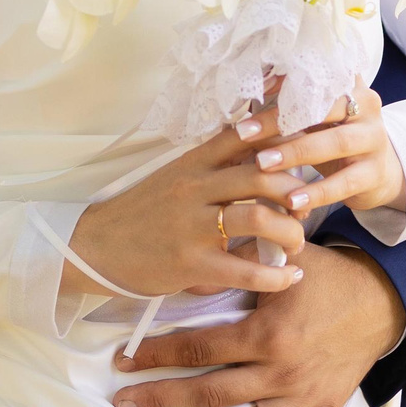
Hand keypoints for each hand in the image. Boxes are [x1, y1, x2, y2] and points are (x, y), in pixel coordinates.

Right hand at [63, 116, 314, 301]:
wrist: (96, 246)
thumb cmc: (142, 212)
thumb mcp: (175, 178)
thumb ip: (213, 166)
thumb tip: (260, 149)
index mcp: (192, 163)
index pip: (241, 134)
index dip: (279, 128)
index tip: (309, 132)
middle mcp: (194, 187)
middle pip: (261, 174)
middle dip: (296, 189)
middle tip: (307, 206)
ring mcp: (192, 225)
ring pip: (258, 217)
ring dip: (291, 231)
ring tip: (297, 243)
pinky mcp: (190, 263)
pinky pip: (244, 270)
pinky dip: (277, 276)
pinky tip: (291, 277)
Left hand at [109, 244, 402, 406]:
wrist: (383, 297)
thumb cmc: (327, 273)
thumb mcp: (282, 256)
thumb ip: (238, 258)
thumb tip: (191, 261)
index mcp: (266, 333)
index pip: (199, 346)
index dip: (158, 353)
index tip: (124, 359)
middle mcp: (280, 372)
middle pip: (211, 392)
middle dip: (162, 398)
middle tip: (124, 406)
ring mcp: (301, 397)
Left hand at [237, 87, 405, 220]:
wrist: (380, 171)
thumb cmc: (334, 137)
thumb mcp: (317, 117)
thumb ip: (290, 103)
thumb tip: (244, 93)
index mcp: (349, 84)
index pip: (314, 76)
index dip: (281, 81)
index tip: (249, 92)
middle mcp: (367, 106)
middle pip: (322, 107)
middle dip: (279, 120)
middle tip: (244, 133)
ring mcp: (374, 140)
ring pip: (334, 142)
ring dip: (295, 153)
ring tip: (262, 164)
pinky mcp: (375, 172)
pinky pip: (345, 183)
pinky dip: (317, 192)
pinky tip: (292, 200)